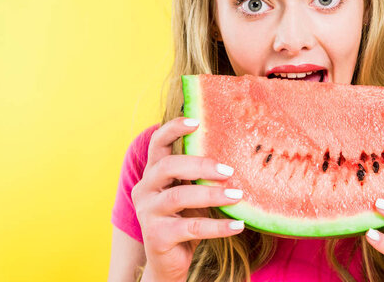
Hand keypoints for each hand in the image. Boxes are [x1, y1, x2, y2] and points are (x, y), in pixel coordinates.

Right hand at [131, 117, 244, 281]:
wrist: (170, 262)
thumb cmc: (185, 220)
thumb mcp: (192, 193)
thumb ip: (201, 176)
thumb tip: (235, 155)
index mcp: (153, 174)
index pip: (157, 144)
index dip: (174, 129)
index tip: (197, 121)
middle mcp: (145, 189)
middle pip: (168, 166)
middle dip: (200, 165)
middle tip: (229, 170)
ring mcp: (148, 213)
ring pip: (179, 196)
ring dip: (212, 194)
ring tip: (238, 195)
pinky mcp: (157, 236)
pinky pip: (190, 227)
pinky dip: (218, 227)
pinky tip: (238, 225)